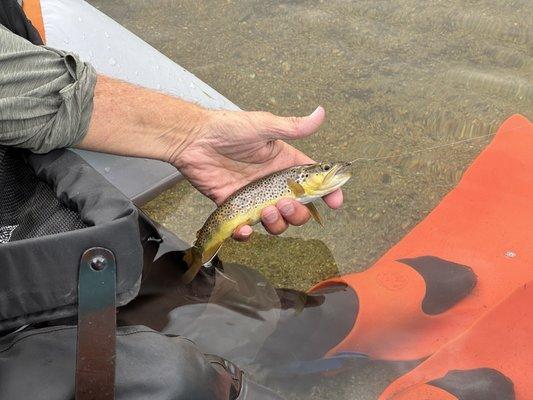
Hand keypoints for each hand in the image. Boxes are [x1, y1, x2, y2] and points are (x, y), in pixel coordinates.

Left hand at [172, 106, 342, 240]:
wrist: (194, 140)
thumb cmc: (229, 128)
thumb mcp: (264, 126)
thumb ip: (293, 127)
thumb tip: (321, 112)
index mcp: (284, 164)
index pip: (312, 181)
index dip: (327, 192)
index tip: (334, 202)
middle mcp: (272, 183)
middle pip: (297, 208)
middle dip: (298, 213)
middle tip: (284, 203)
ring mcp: (254, 197)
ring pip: (276, 221)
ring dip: (277, 223)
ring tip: (267, 212)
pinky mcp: (234, 207)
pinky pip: (245, 228)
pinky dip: (246, 233)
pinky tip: (243, 229)